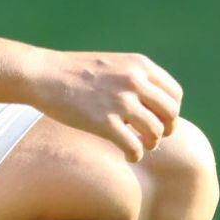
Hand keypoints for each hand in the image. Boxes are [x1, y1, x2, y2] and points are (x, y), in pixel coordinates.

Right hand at [24, 47, 181, 162]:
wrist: (44, 75)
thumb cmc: (77, 72)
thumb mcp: (114, 64)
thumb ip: (136, 79)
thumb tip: (157, 106)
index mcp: (139, 65)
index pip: (174, 94)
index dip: (171, 112)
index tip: (160, 120)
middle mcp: (134, 81)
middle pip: (170, 114)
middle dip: (166, 129)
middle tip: (152, 136)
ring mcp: (120, 101)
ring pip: (156, 132)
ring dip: (151, 144)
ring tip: (139, 146)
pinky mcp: (104, 122)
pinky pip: (134, 146)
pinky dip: (135, 155)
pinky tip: (128, 155)